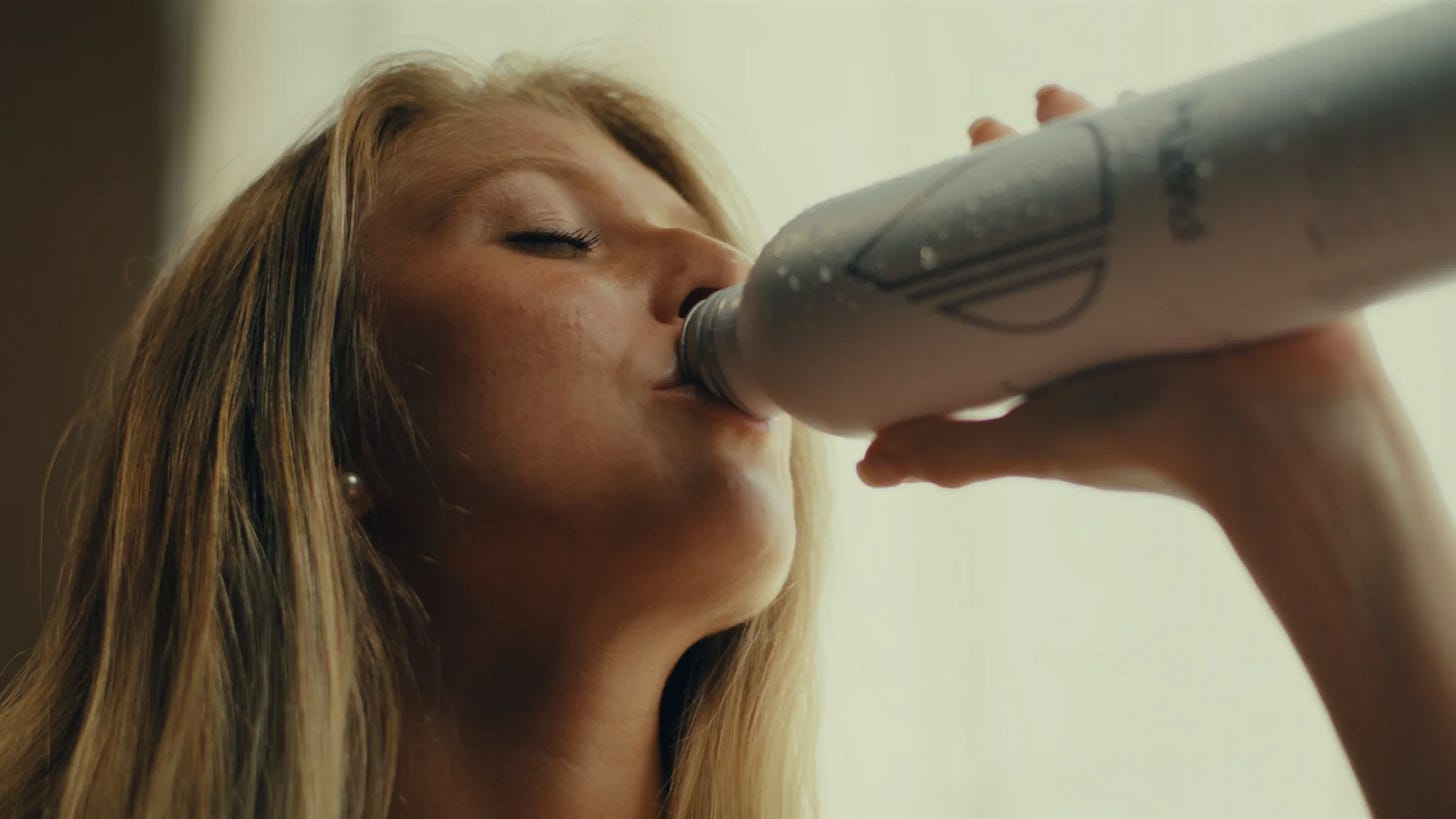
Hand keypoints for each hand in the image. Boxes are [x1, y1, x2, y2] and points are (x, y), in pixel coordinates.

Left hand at [856, 84, 1394, 504]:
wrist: (1279, 440)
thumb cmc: (1151, 444)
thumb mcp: (1034, 441)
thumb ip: (952, 451)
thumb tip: (867, 469)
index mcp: (1073, 337)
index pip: (1012, 260)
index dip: (977, 214)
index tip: (946, 180)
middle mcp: (1122, 300)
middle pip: (1063, 213)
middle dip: (1023, 164)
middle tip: (984, 127)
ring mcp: (1179, 268)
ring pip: (1123, 187)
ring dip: (1090, 137)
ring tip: (1052, 98)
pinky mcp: (1235, 246)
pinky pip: (1200, 177)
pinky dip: (1176, 138)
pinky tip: (1151, 99)